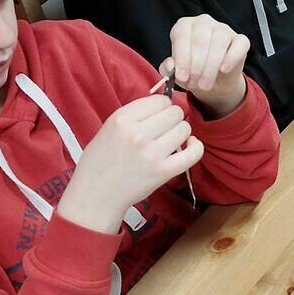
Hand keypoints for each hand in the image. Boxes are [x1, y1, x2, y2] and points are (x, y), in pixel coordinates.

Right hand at [58, 95, 202, 232]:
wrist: (97, 194)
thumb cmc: (102, 161)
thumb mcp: (109, 127)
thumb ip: (135, 115)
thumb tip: (165, 104)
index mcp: (121, 119)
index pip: (160, 100)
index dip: (163, 106)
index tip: (159, 115)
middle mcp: (137, 134)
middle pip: (175, 113)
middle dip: (173, 119)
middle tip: (164, 129)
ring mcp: (152, 153)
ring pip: (184, 129)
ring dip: (181, 133)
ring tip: (171, 140)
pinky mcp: (163, 172)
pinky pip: (193, 153)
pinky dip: (196, 147)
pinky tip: (190, 145)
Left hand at [164, 14, 248, 116]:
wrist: (214, 82)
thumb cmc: (193, 72)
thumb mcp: (177, 73)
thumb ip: (168, 68)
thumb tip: (171, 64)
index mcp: (184, 25)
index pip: (181, 35)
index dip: (181, 58)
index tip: (182, 77)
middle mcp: (203, 22)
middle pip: (200, 40)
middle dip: (196, 66)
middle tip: (195, 84)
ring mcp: (223, 29)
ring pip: (218, 43)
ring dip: (211, 67)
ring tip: (205, 84)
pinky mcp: (240, 40)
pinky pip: (238, 45)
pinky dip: (231, 58)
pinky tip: (223, 70)